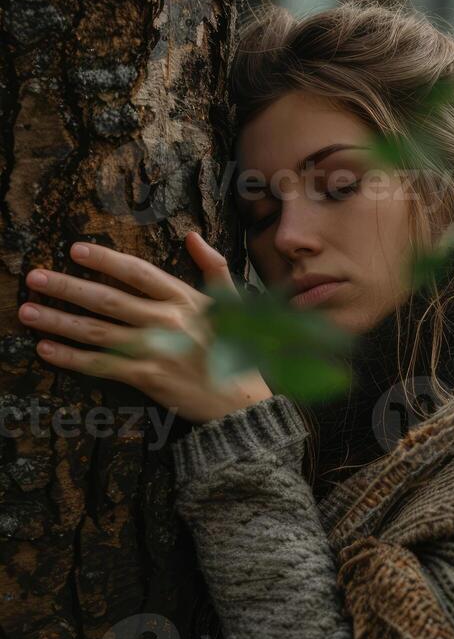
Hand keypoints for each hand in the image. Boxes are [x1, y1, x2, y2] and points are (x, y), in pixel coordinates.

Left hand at [17, 233, 272, 423]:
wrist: (243, 401)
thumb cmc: (238, 352)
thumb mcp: (232, 305)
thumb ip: (213, 268)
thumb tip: (191, 236)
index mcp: (185, 299)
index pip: (137, 272)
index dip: (104, 260)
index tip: (74, 250)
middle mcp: (167, 320)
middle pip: (106, 299)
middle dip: (66, 287)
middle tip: (34, 278)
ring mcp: (155, 350)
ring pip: (96, 331)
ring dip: (58, 320)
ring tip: (26, 311)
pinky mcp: (148, 379)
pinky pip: (100, 366)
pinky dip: (71, 358)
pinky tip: (46, 349)